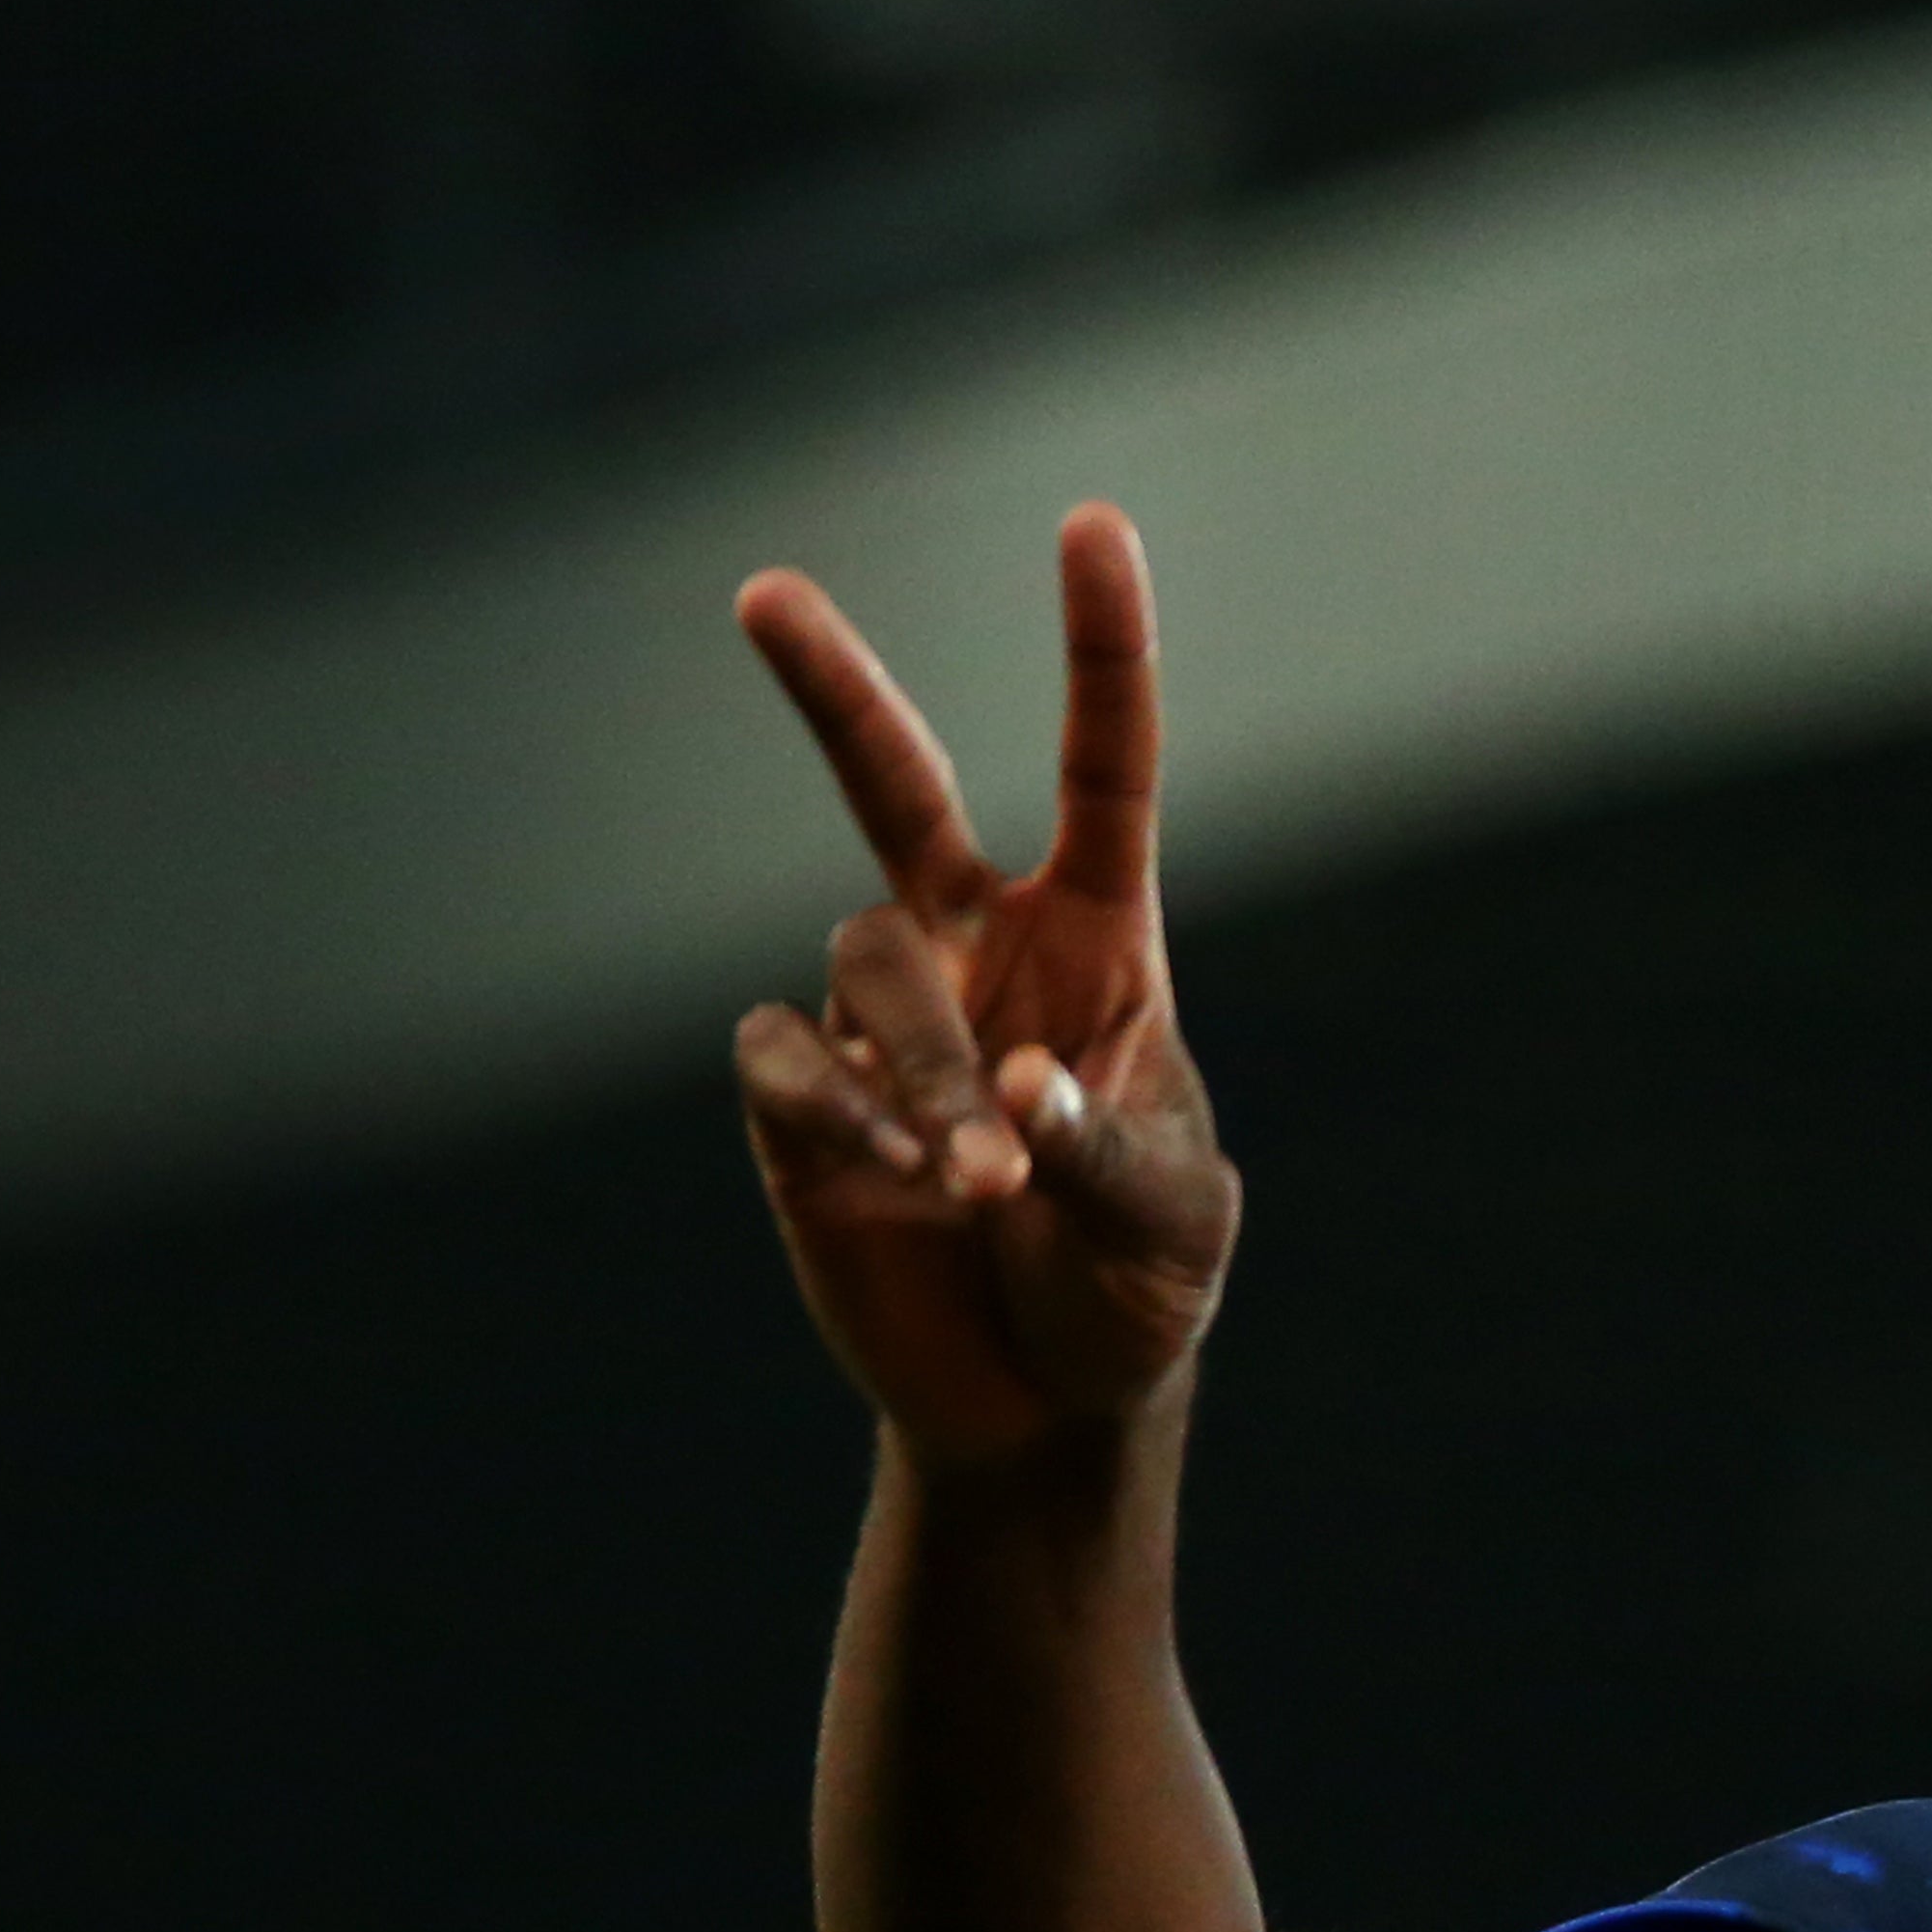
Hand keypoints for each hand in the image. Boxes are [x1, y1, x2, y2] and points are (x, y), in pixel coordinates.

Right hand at [732, 503, 1239, 1470]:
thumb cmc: (1135, 1295)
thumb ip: (1107, 1151)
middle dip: (831, 691)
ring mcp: (878, 1024)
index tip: (1091, 525)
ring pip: (865, 958)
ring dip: (920, 1061)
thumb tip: (1016, 1080)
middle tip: (762, 594)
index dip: (1099, 653)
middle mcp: (978, 955)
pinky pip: (783, 1055)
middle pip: (892, 788)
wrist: (1044, 1406)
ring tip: (982, 1177)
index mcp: (1099, 948)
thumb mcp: (1170, 1229)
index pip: (1103, 775)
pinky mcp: (797, 1105)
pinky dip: (835, 1104)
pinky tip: (890, 1173)